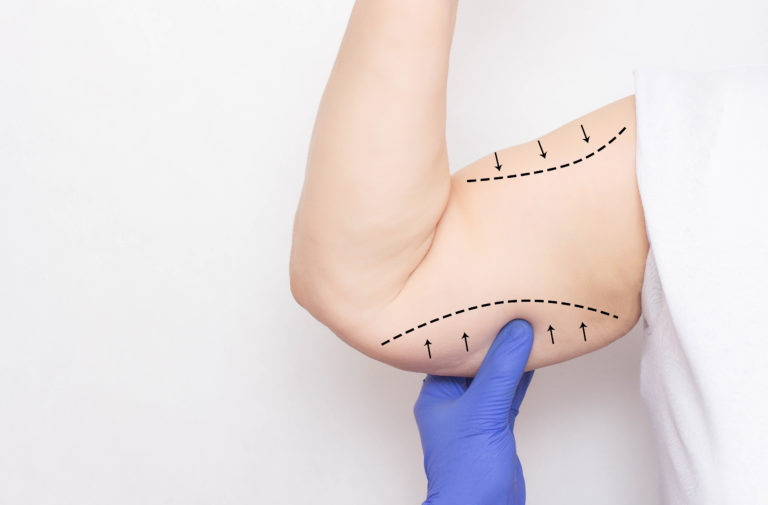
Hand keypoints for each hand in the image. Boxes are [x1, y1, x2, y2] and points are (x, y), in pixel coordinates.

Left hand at [413, 319, 534, 504]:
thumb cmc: (465, 470)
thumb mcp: (483, 411)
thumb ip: (500, 370)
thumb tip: (515, 330)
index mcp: (435, 392)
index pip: (452, 348)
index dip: (470, 324)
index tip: (487, 300)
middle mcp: (452, 399)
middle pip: (475, 358)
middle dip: (493, 335)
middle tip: (511, 305)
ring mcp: (475, 412)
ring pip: (495, 374)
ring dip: (511, 354)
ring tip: (528, 323)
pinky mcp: (495, 425)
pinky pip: (509, 391)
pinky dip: (522, 375)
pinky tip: (536, 357)